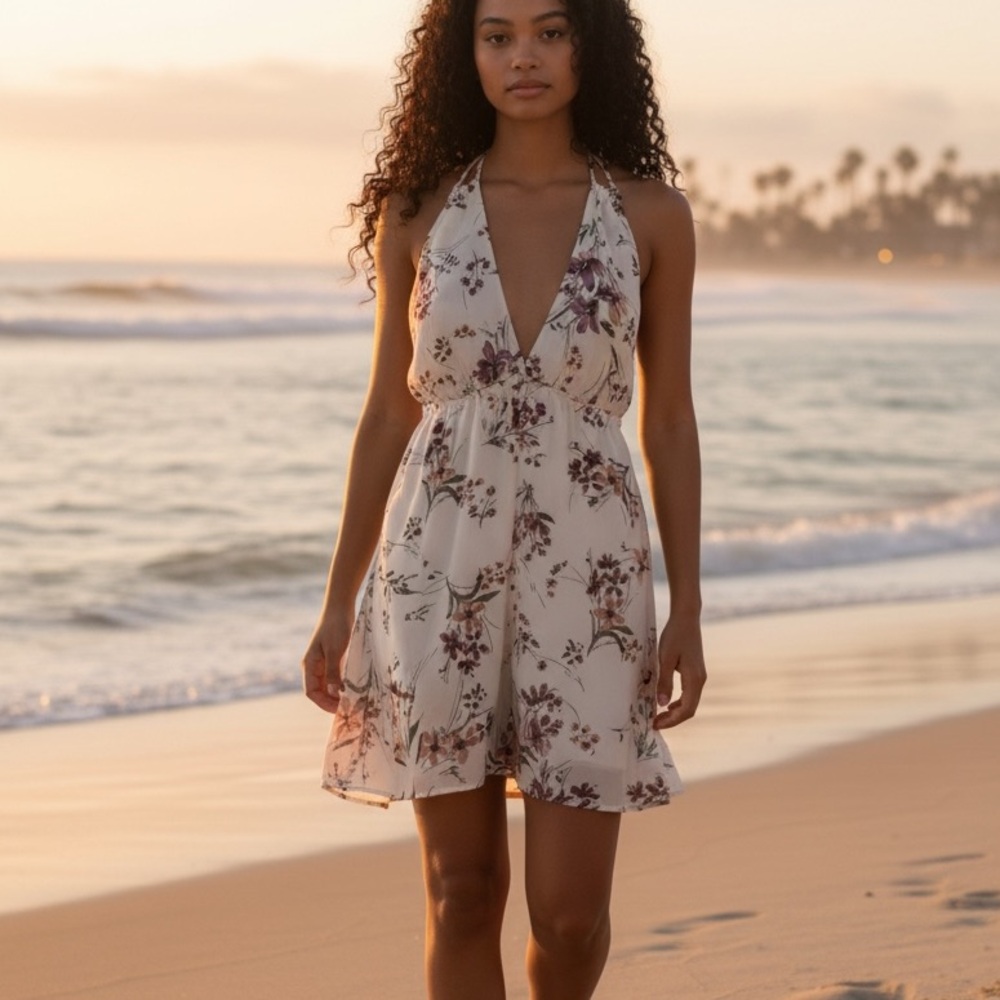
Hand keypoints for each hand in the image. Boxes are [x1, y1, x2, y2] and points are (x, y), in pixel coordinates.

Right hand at [301, 608, 352, 713]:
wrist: (340, 607)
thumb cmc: (336, 627)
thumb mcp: (335, 650)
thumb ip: (333, 672)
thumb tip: (333, 693)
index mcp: (309, 665)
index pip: (311, 692)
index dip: (323, 703)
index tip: (339, 710)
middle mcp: (314, 666)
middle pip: (319, 691)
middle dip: (331, 702)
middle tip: (349, 709)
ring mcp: (324, 662)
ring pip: (328, 686)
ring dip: (338, 695)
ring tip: (353, 702)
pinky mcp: (334, 658)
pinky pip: (336, 677)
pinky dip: (342, 685)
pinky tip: (355, 689)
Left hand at [653, 613, 706, 728]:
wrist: (686, 618)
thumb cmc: (675, 636)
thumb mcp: (666, 658)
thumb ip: (664, 681)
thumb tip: (662, 704)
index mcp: (694, 679)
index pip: (687, 710)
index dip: (672, 721)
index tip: (656, 724)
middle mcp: (700, 680)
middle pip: (690, 709)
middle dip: (673, 719)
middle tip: (655, 723)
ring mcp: (699, 676)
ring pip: (690, 702)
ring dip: (675, 712)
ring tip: (658, 716)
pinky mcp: (695, 671)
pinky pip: (689, 693)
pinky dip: (679, 702)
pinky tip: (667, 703)